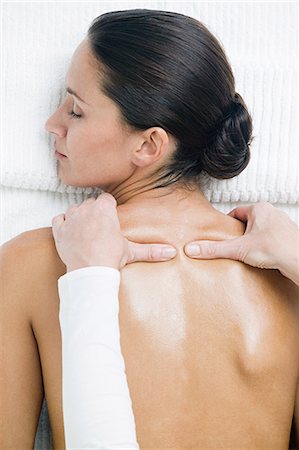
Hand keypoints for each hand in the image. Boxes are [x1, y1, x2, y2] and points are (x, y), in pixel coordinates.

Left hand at [52, 193, 175, 271]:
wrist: (90, 272)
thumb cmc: (110, 259)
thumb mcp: (131, 251)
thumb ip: (151, 250)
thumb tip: (171, 252)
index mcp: (104, 209)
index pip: (106, 199)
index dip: (109, 208)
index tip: (111, 218)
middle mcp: (86, 209)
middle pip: (90, 203)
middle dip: (94, 212)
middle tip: (100, 227)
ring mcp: (71, 219)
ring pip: (74, 209)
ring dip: (78, 216)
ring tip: (85, 229)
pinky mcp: (60, 230)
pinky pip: (58, 219)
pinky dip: (62, 223)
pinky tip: (69, 230)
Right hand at [184, 202, 298, 285]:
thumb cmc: (276, 249)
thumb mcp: (238, 249)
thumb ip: (214, 249)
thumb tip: (192, 249)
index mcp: (260, 209)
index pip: (237, 212)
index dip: (228, 224)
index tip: (222, 235)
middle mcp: (273, 213)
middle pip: (248, 222)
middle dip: (240, 234)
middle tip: (234, 246)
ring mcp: (282, 225)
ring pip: (261, 231)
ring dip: (253, 241)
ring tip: (247, 253)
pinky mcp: (288, 238)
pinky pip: (272, 240)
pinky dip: (265, 248)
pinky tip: (262, 258)